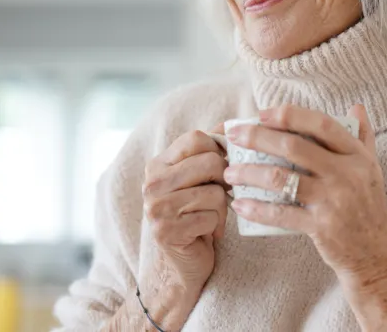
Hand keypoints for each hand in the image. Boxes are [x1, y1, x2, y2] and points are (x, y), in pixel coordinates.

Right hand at [140, 127, 228, 327]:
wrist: (183, 262)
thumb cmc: (197, 215)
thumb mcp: (199, 179)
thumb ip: (210, 151)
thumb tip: (234, 124)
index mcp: (158, 164)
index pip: (196, 137)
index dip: (218, 151)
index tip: (221, 169)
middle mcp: (152, 183)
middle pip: (210, 163)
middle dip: (225, 181)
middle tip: (220, 195)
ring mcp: (156, 207)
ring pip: (214, 192)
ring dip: (222, 209)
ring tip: (211, 217)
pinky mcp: (166, 231)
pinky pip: (211, 217)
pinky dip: (216, 226)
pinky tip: (206, 233)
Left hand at [223, 105, 386, 284]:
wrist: (376, 253)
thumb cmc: (369, 206)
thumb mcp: (372, 168)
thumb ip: (363, 136)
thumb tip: (356, 107)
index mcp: (356, 156)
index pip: (321, 125)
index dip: (290, 116)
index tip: (263, 113)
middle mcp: (345, 174)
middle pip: (294, 147)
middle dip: (258, 137)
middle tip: (234, 136)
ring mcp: (332, 200)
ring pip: (281, 178)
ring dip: (250, 173)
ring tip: (230, 172)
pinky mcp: (320, 226)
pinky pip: (281, 214)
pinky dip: (257, 209)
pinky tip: (240, 205)